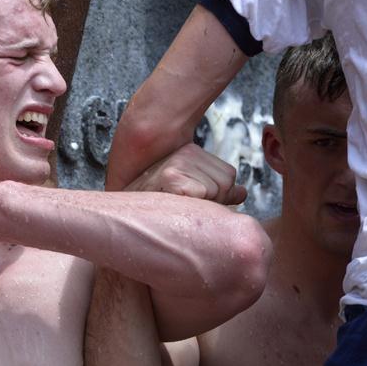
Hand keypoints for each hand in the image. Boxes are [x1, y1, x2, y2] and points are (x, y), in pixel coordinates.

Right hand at [123, 143, 246, 204]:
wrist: (125, 213)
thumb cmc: (157, 205)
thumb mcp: (192, 192)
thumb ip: (219, 191)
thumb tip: (242, 193)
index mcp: (189, 152)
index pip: (228, 175)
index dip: (217, 195)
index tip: (192, 200)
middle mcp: (184, 153)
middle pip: (226, 182)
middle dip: (213, 200)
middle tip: (184, 205)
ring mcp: (177, 163)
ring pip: (218, 189)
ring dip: (203, 204)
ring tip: (177, 206)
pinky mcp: (171, 177)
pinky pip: (204, 195)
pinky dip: (194, 205)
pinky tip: (175, 206)